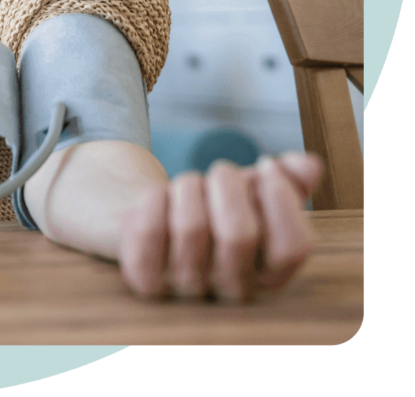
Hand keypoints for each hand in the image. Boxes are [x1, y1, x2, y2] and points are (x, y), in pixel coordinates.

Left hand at [118, 152, 323, 301]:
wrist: (155, 217)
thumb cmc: (214, 204)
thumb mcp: (253, 190)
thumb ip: (290, 179)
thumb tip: (307, 165)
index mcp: (269, 273)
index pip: (293, 247)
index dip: (282, 196)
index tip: (265, 166)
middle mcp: (231, 288)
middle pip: (239, 233)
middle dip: (227, 181)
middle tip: (220, 172)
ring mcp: (187, 287)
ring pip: (191, 226)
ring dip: (188, 186)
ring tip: (188, 186)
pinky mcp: (145, 277)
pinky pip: (148, 231)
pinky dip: (153, 198)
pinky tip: (160, 197)